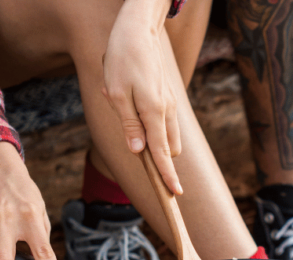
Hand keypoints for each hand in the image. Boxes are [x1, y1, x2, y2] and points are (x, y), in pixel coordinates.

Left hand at [102, 0, 182, 194]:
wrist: (137, 31)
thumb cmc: (122, 60)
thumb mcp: (117, 93)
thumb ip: (129, 125)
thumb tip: (139, 152)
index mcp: (154, 112)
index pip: (161, 154)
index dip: (167, 176)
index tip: (175, 194)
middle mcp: (167, 111)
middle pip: (168, 150)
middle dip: (156, 158)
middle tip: (131, 139)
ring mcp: (170, 105)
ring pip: (168, 137)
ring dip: (152, 139)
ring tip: (124, 108)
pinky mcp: (167, 99)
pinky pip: (162, 123)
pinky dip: (150, 124)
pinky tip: (128, 99)